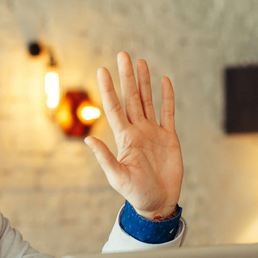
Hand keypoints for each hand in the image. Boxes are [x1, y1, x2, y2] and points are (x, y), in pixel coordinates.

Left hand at [86, 52, 182, 219]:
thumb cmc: (136, 193)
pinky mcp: (169, 137)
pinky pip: (168, 113)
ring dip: (144, 82)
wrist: (158, 202)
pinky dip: (166, 96)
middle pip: (131, 98)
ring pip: (148, 100)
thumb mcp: (117, 177)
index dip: (108, 89)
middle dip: (127, 77)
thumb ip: (105, 158)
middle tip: (123, 54)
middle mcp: (137, 131)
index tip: (102, 70)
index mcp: (124, 138)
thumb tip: (88, 140)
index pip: (115, 108)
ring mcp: (153, 132)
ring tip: (140, 62)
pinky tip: (164, 81)